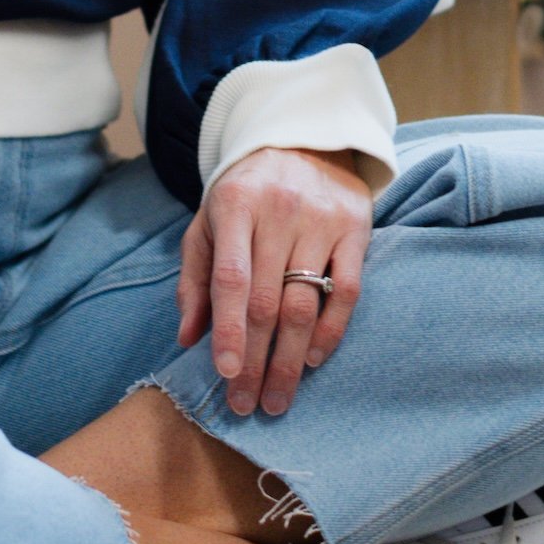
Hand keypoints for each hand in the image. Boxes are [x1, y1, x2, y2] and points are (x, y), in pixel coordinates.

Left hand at [176, 145, 372, 417]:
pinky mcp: (356, 228)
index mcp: (235, 206)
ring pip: (305, 302)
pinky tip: (311, 360)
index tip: (225, 374)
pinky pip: (347, 291)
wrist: (303, 139)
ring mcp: (321, 219)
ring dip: (289, 359)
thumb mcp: (208, 222)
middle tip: (247, 404)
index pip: (231, 278)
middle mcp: (280, 211)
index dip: (229, 330)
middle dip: (255, 360)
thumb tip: (187, 337)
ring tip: (277, 398)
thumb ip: (195, 278)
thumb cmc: (245, 192)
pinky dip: (330, 331)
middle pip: (267, 301)